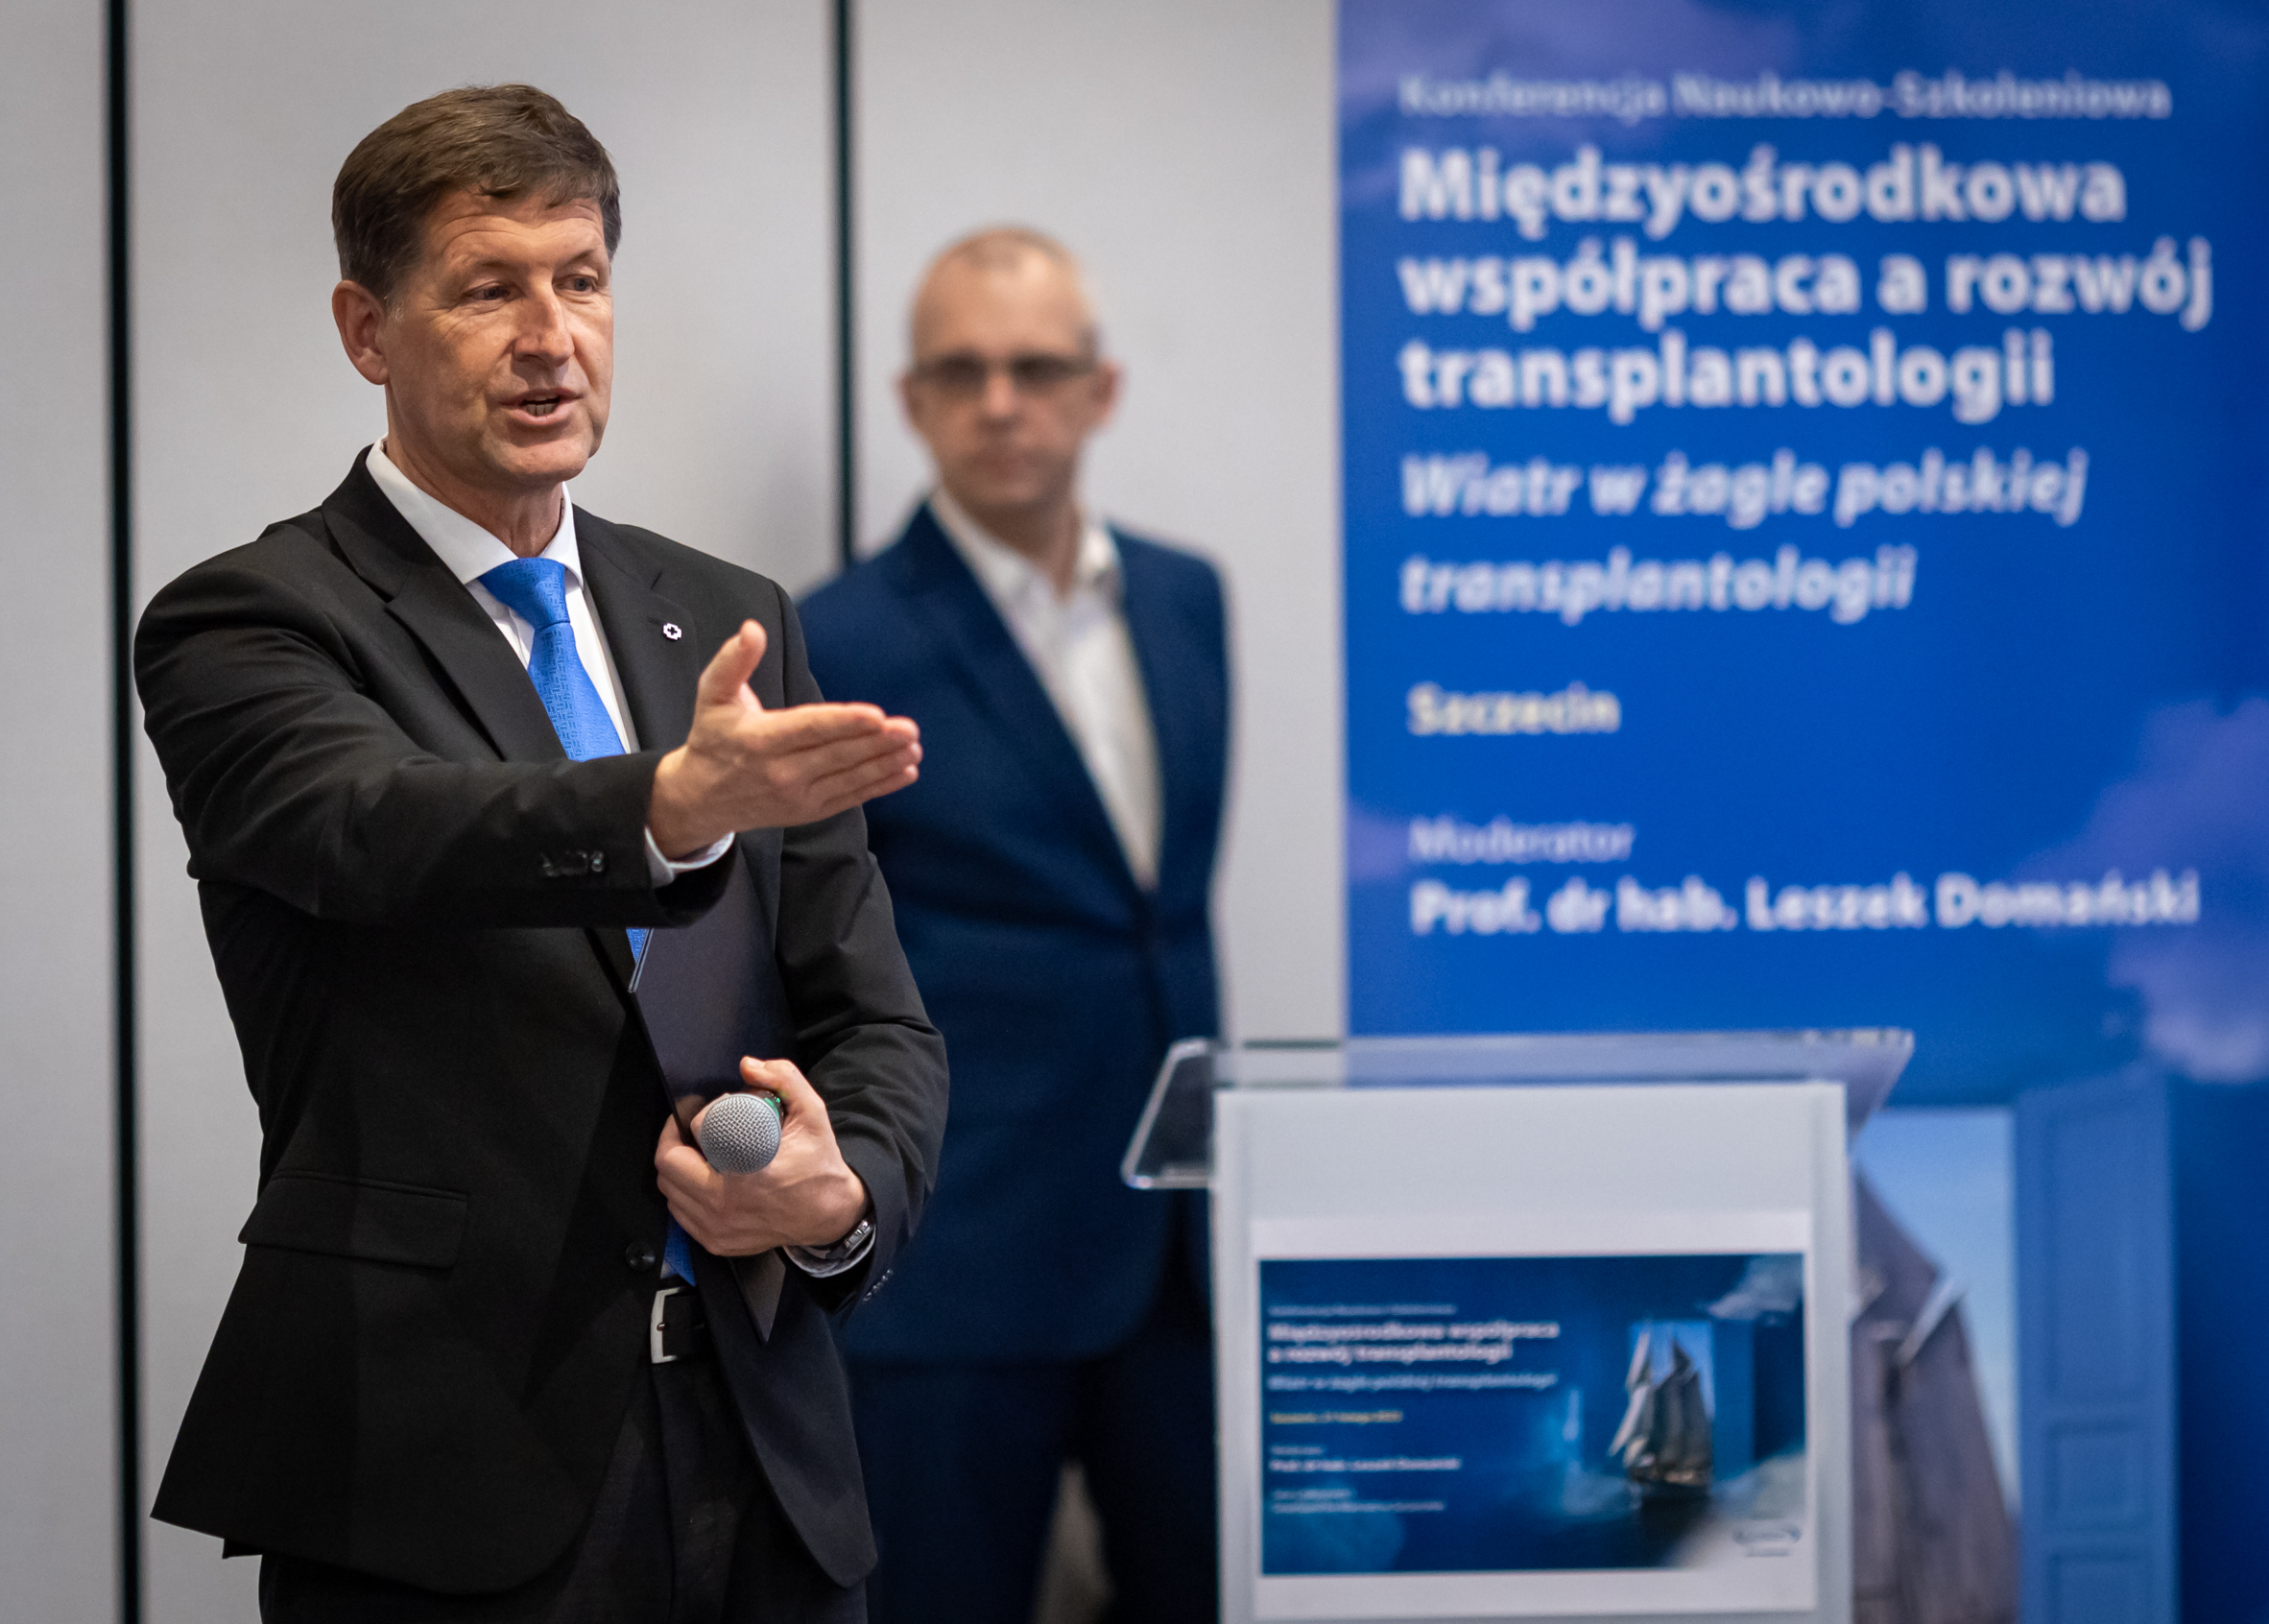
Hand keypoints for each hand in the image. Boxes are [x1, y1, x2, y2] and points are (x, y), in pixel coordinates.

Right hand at [646, 621, 920, 855]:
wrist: (700, 799)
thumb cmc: (712, 740)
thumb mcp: (712, 695)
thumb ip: (733, 660)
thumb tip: (751, 629)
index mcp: (760, 739)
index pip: (809, 728)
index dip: (844, 722)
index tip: (876, 715)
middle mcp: (781, 771)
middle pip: (837, 754)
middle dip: (876, 742)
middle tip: (908, 729)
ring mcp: (798, 795)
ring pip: (848, 778)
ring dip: (884, 763)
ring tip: (912, 747)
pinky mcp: (810, 810)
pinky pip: (850, 797)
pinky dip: (880, 786)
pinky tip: (905, 771)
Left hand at [656, 1057, 869, 1256]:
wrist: (830, 1213)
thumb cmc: (819, 1165)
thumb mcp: (812, 1114)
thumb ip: (785, 1080)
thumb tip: (748, 1066)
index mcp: (746, 1171)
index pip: (695, 1136)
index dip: (692, 1116)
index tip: (699, 1109)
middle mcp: (726, 1203)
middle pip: (669, 1166)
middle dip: (672, 1140)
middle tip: (687, 1127)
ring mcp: (718, 1227)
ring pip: (670, 1192)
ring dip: (675, 1168)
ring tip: (695, 1152)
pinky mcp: (718, 1241)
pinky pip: (680, 1214)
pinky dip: (683, 1194)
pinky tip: (699, 1180)